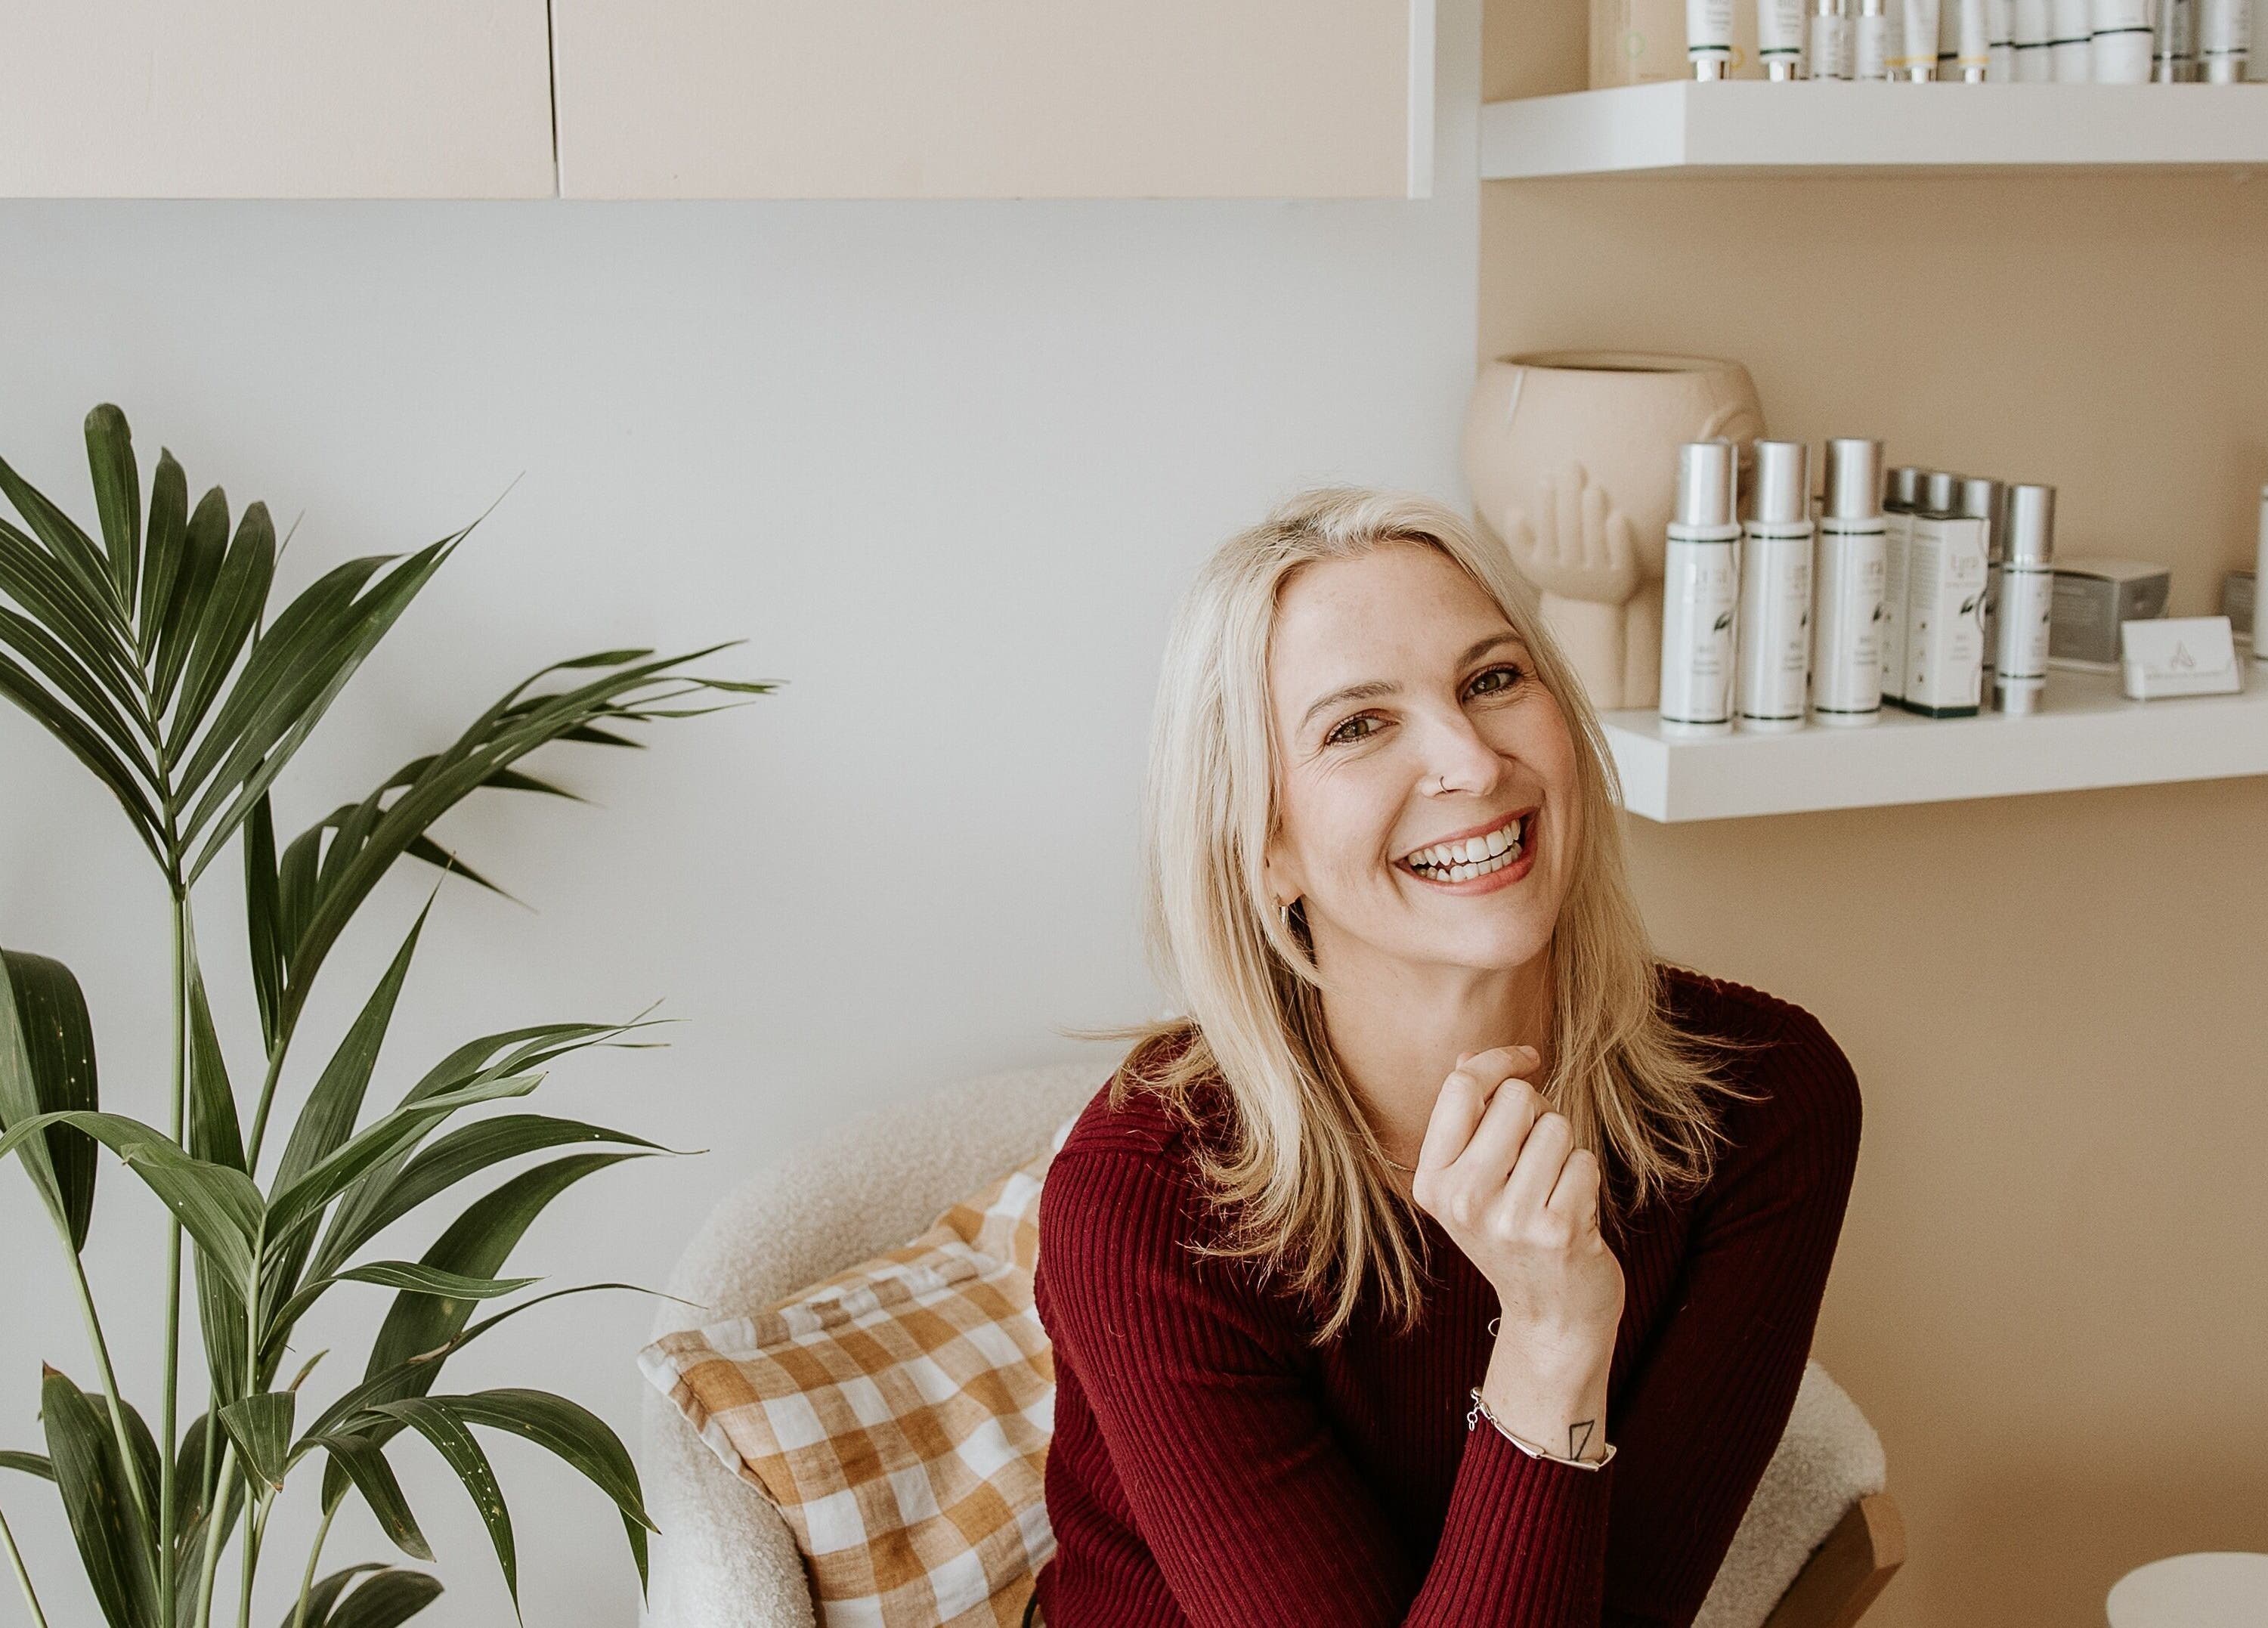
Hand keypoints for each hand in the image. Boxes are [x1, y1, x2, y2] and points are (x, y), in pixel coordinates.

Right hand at [1411, 1045, 1624, 1387]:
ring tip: (1553, 1191)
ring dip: (1565, 1151)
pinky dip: (1586, 1179)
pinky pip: (1584, 1160)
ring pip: (1557, 1127)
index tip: (1527, 1059)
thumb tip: (1469, 1059)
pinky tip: (1574, 1213)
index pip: (1461, 1087)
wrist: (1552, 1318)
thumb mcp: (1475, 1184)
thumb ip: (1468, 1122)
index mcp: (1432, 1182)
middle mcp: (1462, 1200)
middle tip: (1538, 1157)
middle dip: (1539, 1114)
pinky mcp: (1558, 1230)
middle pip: (1517, 1099)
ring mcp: (1509, 1219)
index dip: (1500, 1061)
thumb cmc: (1516, 1236)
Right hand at [1499, 463, 1641, 606]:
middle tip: (1572, 465)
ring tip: (1592, 486)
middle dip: (1569, 495)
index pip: (1545, 528)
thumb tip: (1513, 510)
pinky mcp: (1620, 578)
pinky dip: (1618, 536)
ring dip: (1593, 513)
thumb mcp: (1531, 564)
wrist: (1588, 608)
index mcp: (1546, 566)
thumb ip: (1518, 539)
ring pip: (1593, 540)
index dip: (1546, 501)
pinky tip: (1618, 515)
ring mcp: (1596, 576)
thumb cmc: (1558, 574)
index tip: (1548, 475)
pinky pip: (1619, 556)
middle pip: (1569, 529)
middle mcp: (1569, 572)